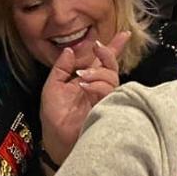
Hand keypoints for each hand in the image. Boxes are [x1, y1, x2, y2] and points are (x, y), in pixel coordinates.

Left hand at [39, 32, 129, 165]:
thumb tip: (70, 50)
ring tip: (83, 77)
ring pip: (112, 79)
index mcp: (88, 82)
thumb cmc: (54, 117)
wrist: (55, 141)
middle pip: (112, 68)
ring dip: (99, 73)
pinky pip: (108, 94)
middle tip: (98, 48)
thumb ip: (61, 68)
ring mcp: (104, 100)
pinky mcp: (105, 110)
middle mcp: (99, 89)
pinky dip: (97, 86)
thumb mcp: (52, 86)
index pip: (103, 62)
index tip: (124, 34)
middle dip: (107, 55)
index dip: (114, 48)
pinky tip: (85, 86)